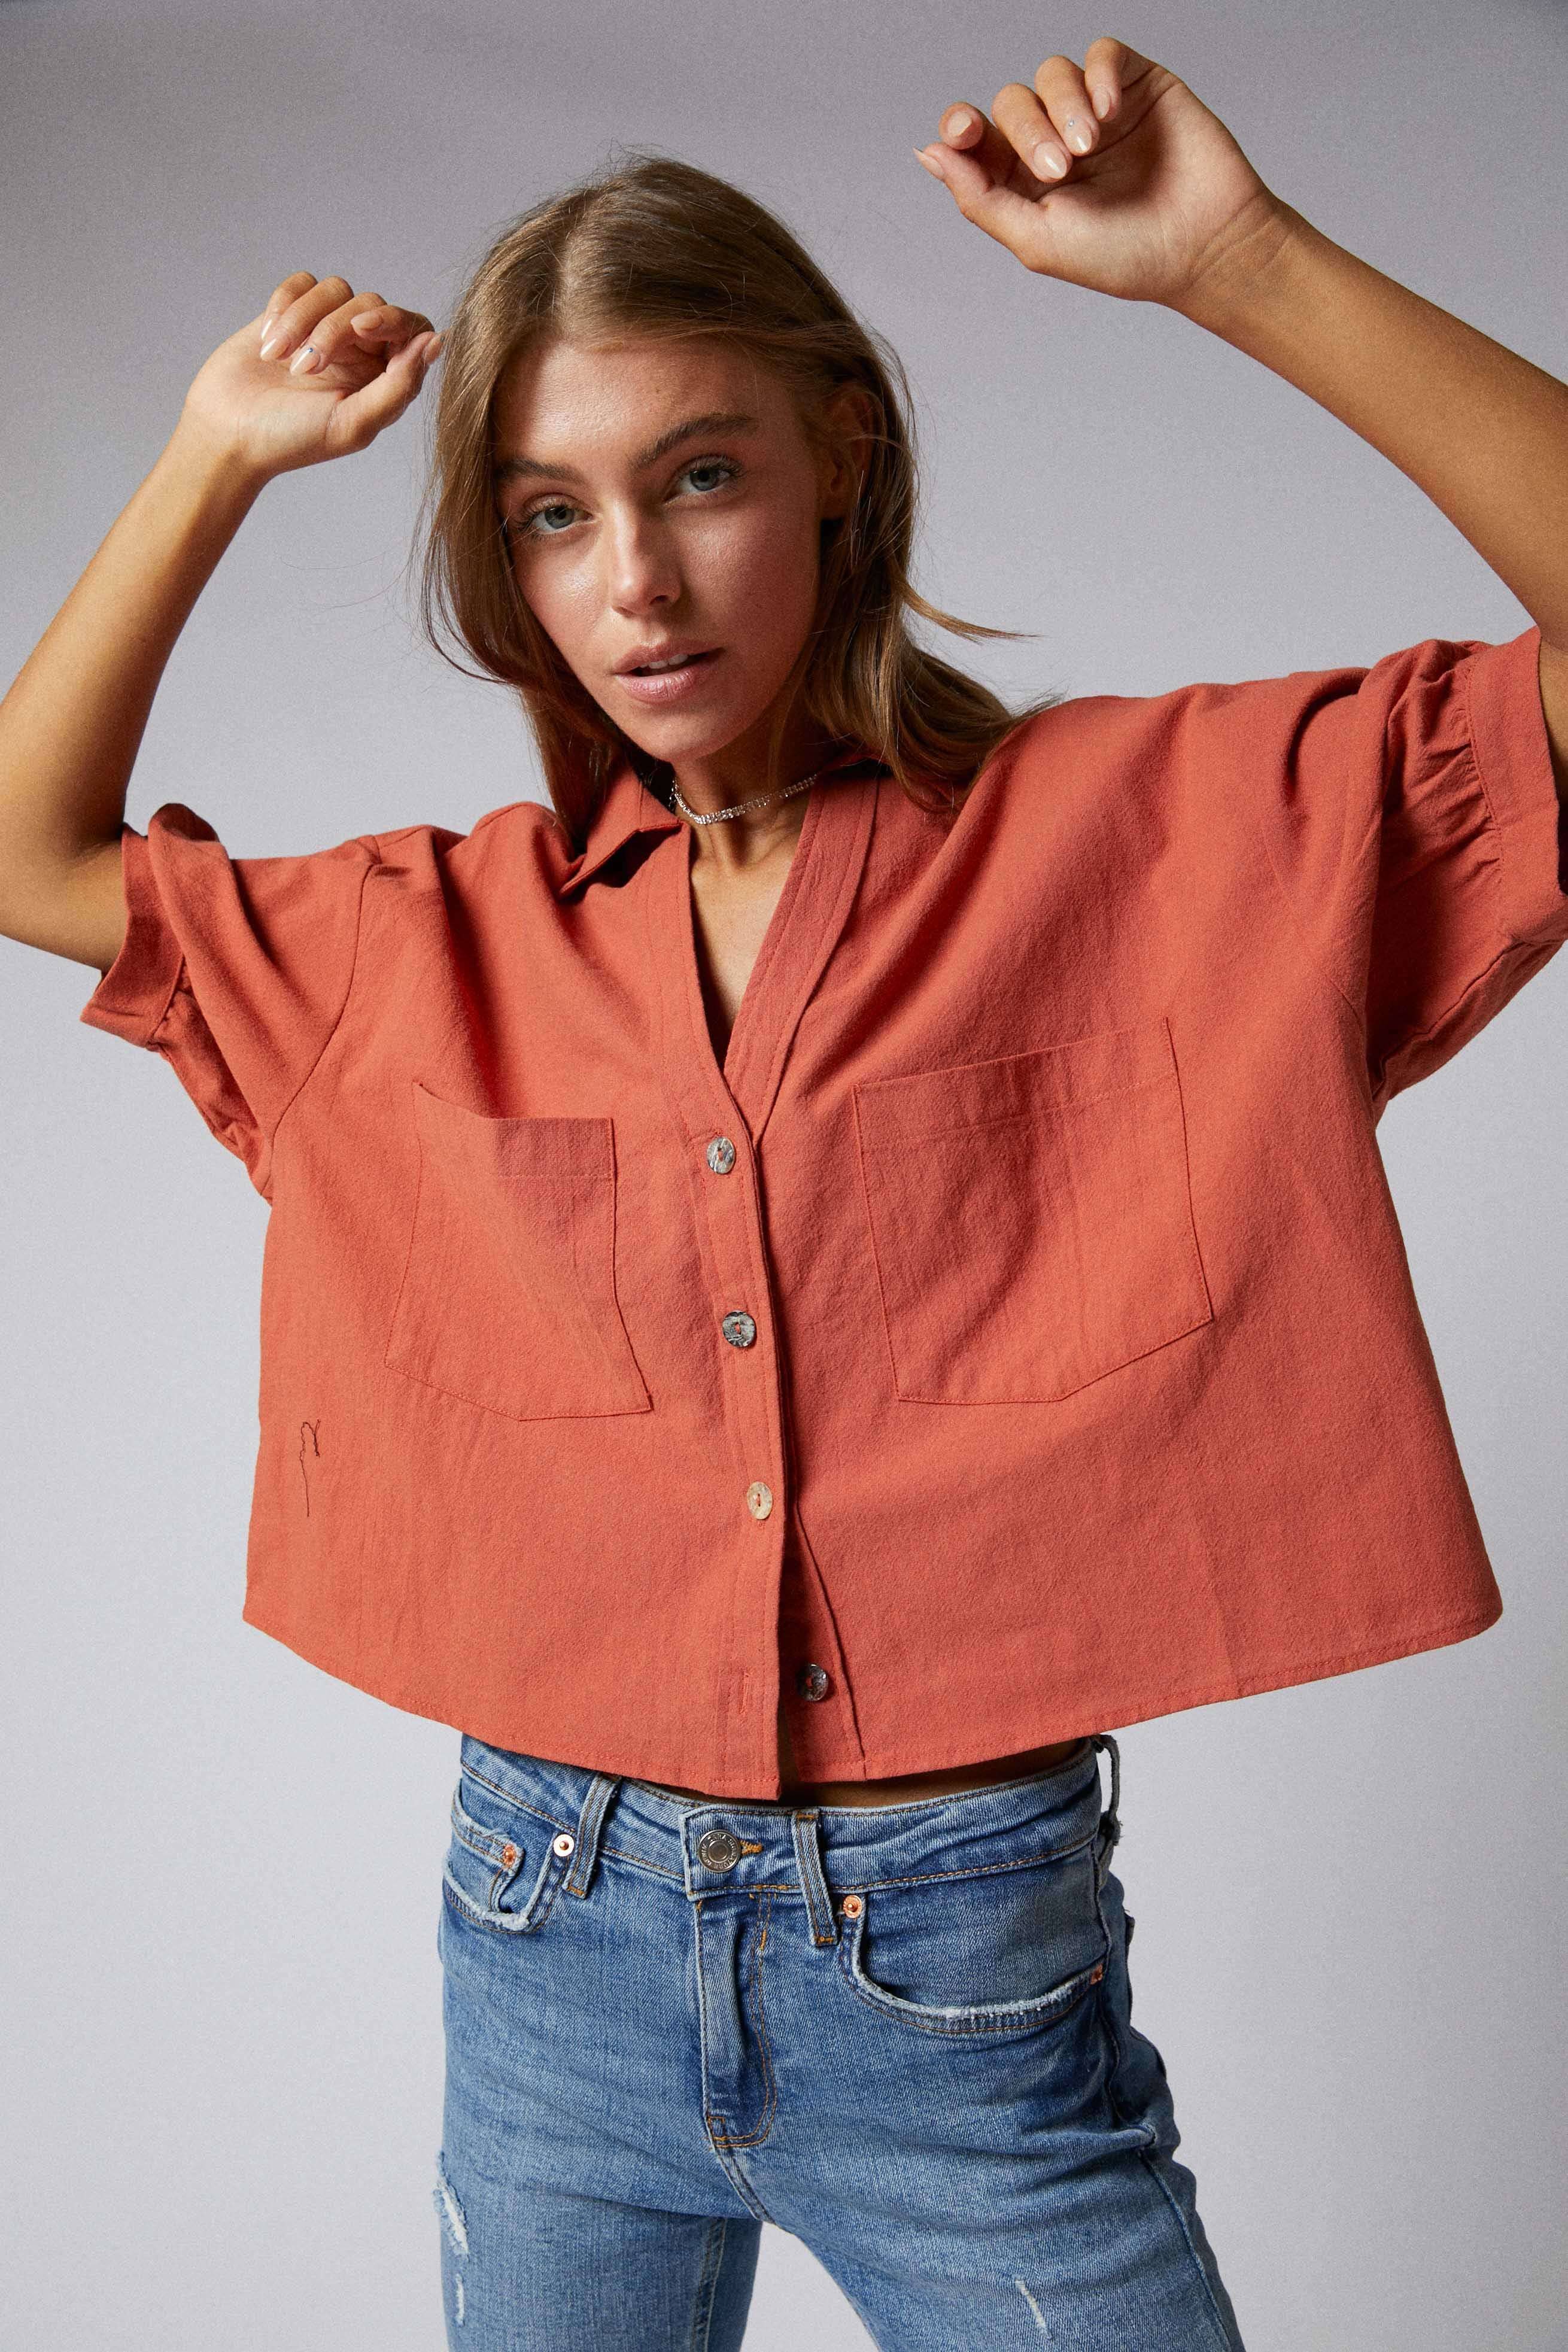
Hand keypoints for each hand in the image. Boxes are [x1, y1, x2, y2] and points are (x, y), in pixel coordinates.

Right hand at [176, 271, 442, 484]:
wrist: (226, 433)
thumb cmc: (292, 439)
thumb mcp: (353, 423)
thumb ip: (399, 387)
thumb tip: (435, 341)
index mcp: (384, 379)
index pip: (411, 329)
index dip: (393, 318)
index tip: (363, 327)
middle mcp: (360, 351)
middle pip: (370, 303)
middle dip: (334, 329)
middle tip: (303, 370)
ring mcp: (324, 329)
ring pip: (334, 289)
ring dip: (302, 321)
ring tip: (279, 361)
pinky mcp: (290, 313)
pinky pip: (302, 283)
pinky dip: (284, 305)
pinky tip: (268, 342)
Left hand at [914, 36, 1293, 314]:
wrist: (1203, 245)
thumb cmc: (1123, 256)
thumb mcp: (1037, 239)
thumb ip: (979, 198)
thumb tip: (929, 155)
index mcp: (1023, 181)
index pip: (976, 137)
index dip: (961, 125)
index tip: (964, 131)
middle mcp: (1054, 140)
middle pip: (1012, 102)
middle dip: (1027, 130)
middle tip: (1062, 167)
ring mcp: (1094, 111)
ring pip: (1051, 73)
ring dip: (1062, 105)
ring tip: (1091, 145)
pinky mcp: (1135, 85)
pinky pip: (1100, 54)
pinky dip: (1098, 77)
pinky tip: (1112, 113)